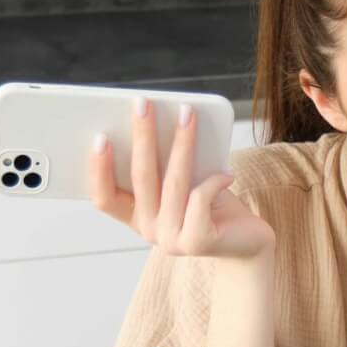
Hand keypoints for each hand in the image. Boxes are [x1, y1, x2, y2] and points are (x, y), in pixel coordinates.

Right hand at [90, 98, 274, 259]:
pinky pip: (200, 197)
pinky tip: (227, 172)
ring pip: (172, 182)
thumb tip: (156, 121)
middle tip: (143, 104)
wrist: (248, 242)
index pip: (104, 198)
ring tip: (188, 114)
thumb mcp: (184, 184)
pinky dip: (214, 180)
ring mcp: (171, 239)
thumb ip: (165, 166)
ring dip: (180, 142)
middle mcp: (148, 230)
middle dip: (141, 135)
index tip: (101, 137)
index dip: (99, 169)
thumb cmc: (213, 205)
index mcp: (137, 216)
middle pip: (139, 178)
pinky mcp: (197, 241)